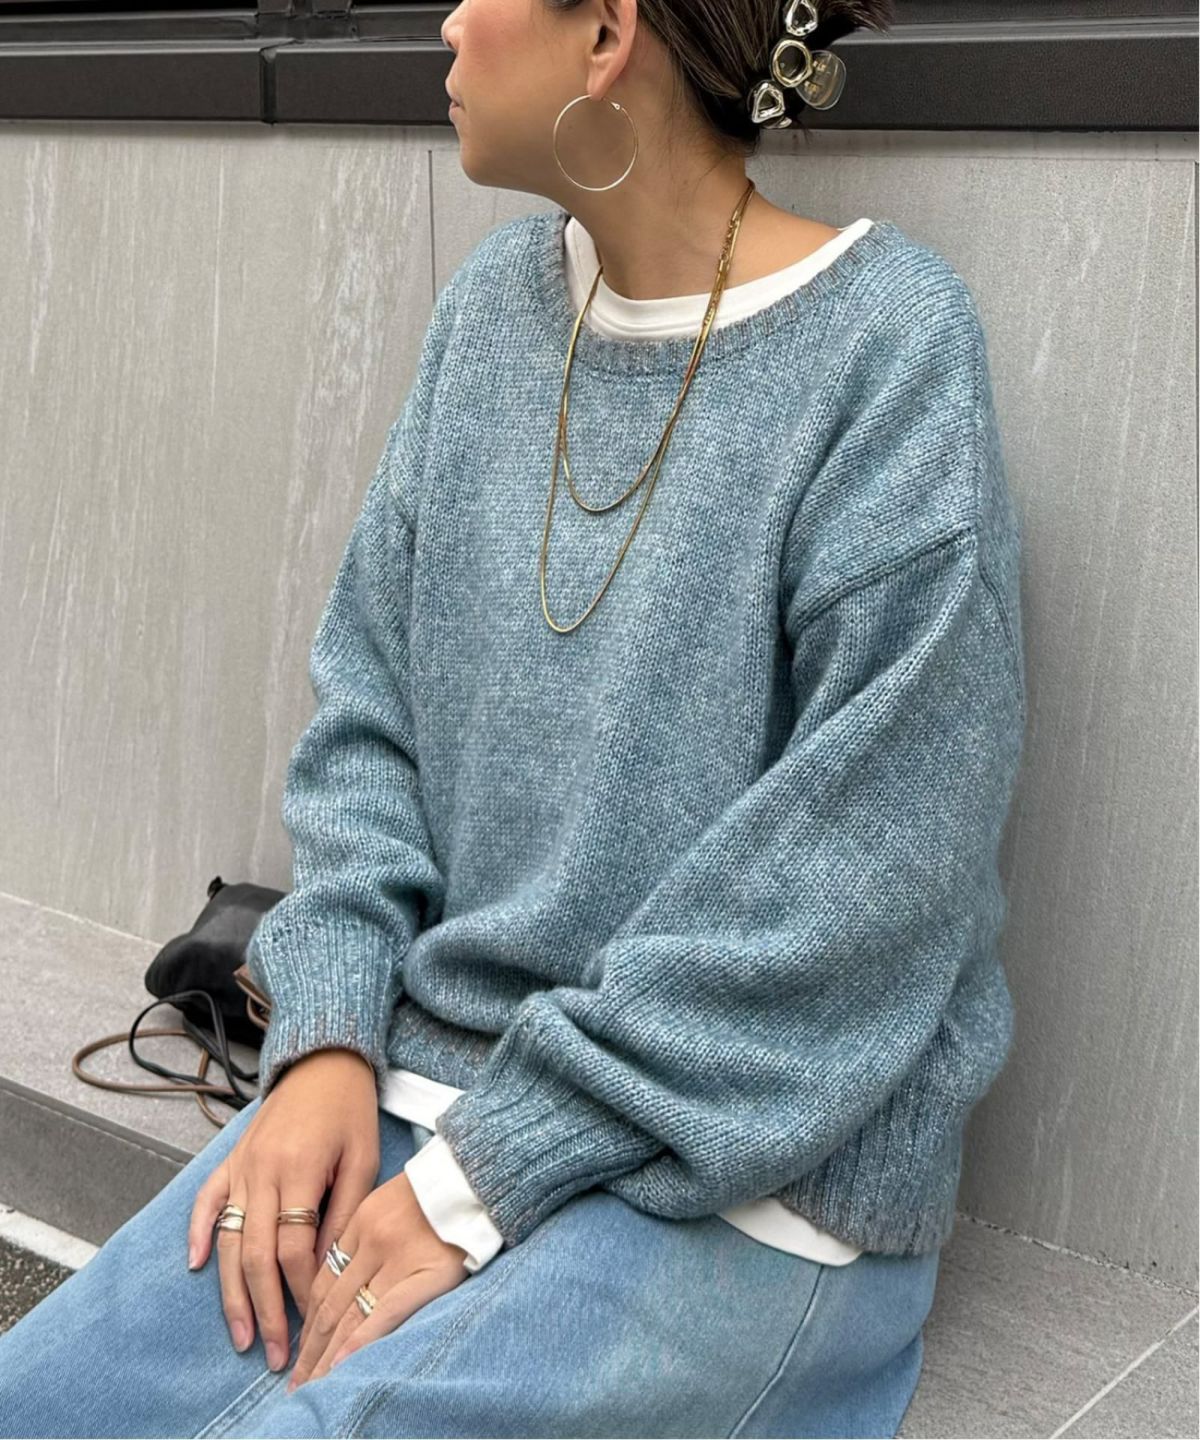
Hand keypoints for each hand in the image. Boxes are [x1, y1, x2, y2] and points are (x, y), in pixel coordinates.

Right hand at [187, 1048, 380, 1372]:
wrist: (324, 1061)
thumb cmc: (351, 1108)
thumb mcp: (363, 1156)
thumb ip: (343, 1210)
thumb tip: (326, 1265)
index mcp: (298, 1168)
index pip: (293, 1246)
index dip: (301, 1286)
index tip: (313, 1315)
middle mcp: (261, 1170)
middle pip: (257, 1255)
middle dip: (266, 1309)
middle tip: (276, 1352)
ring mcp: (241, 1166)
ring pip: (229, 1241)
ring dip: (233, 1293)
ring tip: (242, 1334)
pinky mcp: (230, 1159)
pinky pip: (206, 1202)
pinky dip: (198, 1234)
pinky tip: (197, 1267)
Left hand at [287, 1169, 469, 1390]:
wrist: (476, 1176)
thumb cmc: (436, 1191)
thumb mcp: (388, 1201)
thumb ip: (364, 1235)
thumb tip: (341, 1280)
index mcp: (360, 1221)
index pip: (323, 1281)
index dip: (307, 1320)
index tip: (299, 1348)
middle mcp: (371, 1241)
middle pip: (330, 1304)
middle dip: (310, 1348)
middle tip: (295, 1381)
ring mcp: (396, 1258)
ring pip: (349, 1314)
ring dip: (326, 1355)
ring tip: (311, 1385)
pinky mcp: (426, 1274)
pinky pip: (385, 1313)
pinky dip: (360, 1341)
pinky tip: (341, 1363)